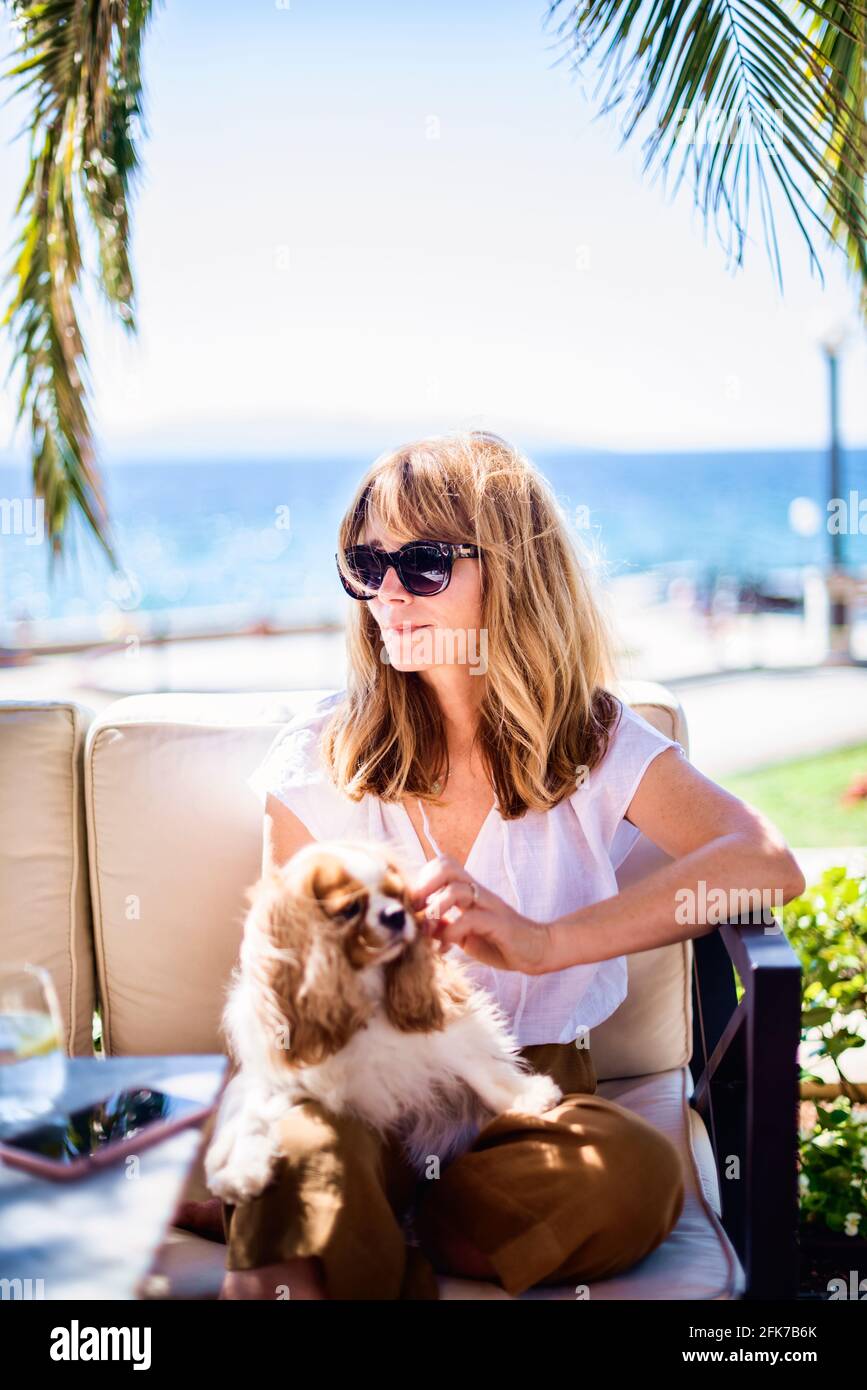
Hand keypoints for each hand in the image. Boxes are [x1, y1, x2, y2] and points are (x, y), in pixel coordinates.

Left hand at [409, 854, 551, 973]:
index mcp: (469, 892)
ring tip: (428, 932)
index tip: (414, 905)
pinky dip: (451, 932)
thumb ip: (444, 926)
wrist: (537, 951)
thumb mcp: (464, 934)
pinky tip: (445, 948)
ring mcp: (489, 906)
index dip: (422, 879)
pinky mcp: (499, 924)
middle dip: (425, 885)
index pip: (443, 865)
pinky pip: (470, 919)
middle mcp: (478, 893)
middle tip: (418, 909)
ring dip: (435, 910)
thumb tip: (419, 924)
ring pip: (456, 890)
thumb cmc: (499, 941)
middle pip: (447, 866)